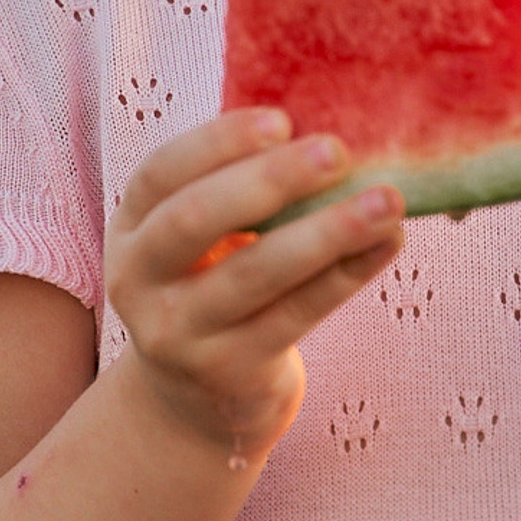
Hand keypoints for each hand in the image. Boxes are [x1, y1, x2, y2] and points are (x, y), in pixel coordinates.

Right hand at [104, 108, 403, 459]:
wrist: (200, 400)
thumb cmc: (217, 285)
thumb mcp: (203, 239)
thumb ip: (241, 187)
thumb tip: (329, 120)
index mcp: (132, 227)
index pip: (160, 174)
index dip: (218, 142)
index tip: (283, 120)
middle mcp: (139, 281)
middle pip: (194, 220)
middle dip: (269, 180)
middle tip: (336, 152)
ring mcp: (179, 333)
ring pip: (255, 274)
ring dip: (328, 231)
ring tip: (387, 201)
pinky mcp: (228, 372)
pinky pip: (296, 314)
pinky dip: (347, 273)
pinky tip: (388, 242)